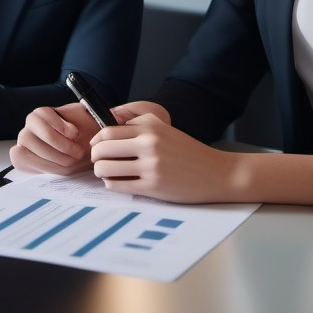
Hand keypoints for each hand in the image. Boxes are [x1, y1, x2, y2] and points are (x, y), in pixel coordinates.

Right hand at [11, 102, 109, 174]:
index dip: (56, 126)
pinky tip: (56, 166)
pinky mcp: (23, 157)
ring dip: (51, 158)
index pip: (40, 115)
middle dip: (56, 147)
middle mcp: (31, 126)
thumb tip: (118, 115)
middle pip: (30, 136)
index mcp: (44, 113)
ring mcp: (25, 141)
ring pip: (27, 149)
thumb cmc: (87, 135)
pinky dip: (38, 165)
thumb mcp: (95, 122)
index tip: (74, 134)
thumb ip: (105, 116)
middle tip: (75, 153)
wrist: (80, 151)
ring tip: (69, 161)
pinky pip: (21, 159)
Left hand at [90, 113, 231, 203]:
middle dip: (96, 157)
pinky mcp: (153, 187)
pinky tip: (119, 182)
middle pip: (102, 149)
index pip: (107, 132)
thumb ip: (137, 125)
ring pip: (106, 168)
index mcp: (150, 128)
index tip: (97, 147)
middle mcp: (149, 144)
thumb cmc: (187, 152)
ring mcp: (151, 167)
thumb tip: (105, 134)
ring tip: (108, 173)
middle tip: (99, 161)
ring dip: (101, 172)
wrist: (216, 173)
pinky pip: (118, 185)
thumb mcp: (164, 129)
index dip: (96, 141)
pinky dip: (112, 184)